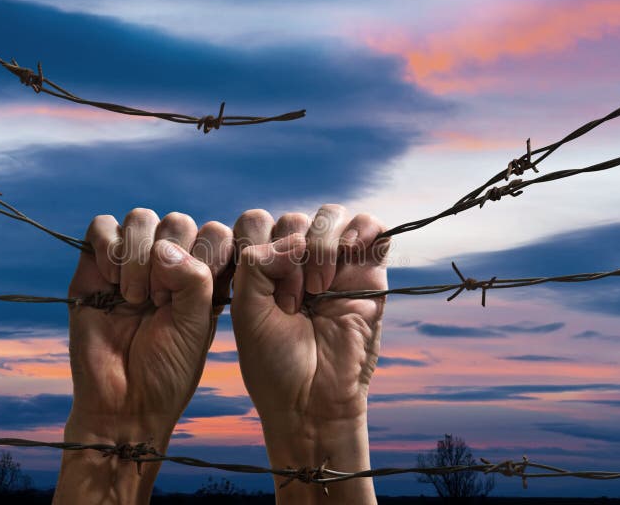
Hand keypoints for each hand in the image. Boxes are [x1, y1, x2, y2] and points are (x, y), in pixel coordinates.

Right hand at [54, 209, 233, 504]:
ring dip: (137, 256)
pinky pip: (102, 227)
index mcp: (202, 275)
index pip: (214, 232)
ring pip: (140, 218)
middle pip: (176, 221)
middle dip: (169, 260)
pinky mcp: (94, 265)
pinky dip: (108, 247)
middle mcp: (168, 263)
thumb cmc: (167, 370)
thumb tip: (162, 246)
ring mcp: (130, 262)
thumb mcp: (197, 324)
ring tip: (135, 297)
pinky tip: (111, 283)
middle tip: (159, 303)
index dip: (206, 255)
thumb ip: (195, 279)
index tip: (195, 298)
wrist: (124, 403)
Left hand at [231, 205, 388, 503]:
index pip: (257, 222)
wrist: (311, 402)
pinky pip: (371, 227)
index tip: (261, 296)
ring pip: (329, 216)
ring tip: (318, 288)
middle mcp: (298, 262)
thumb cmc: (274, 363)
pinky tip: (349, 250)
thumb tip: (294, 238)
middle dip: (290, 258)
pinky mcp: (369, 273)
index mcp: (263, 268)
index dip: (258, 251)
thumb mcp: (248, 310)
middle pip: (293, 218)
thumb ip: (255, 263)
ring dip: (321, 245)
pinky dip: (362, 228)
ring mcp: (334, 266)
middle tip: (292, 303)